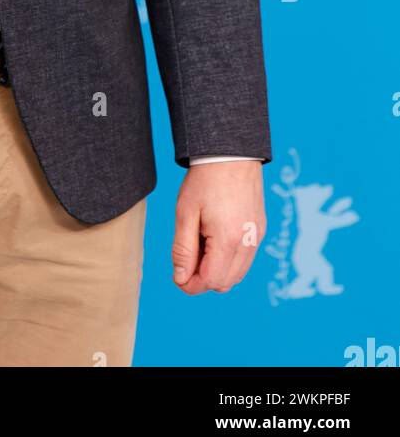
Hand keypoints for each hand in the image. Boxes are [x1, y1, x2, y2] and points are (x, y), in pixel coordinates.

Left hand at [172, 161, 265, 294]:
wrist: (231, 152)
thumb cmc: (205, 180)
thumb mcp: (185, 212)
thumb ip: (183, 249)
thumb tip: (181, 278)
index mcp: (229, 239)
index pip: (210, 281)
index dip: (190, 284)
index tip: (177, 275)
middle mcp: (248, 243)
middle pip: (225, 282)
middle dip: (203, 278)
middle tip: (186, 255)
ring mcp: (257, 237)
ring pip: (237, 274)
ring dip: (216, 270)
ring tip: (199, 242)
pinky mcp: (260, 230)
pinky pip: (245, 259)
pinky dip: (228, 259)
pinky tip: (214, 237)